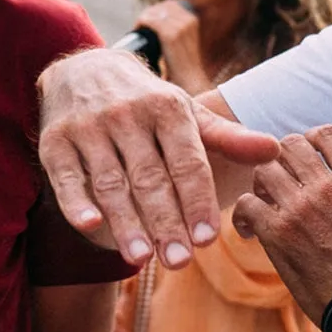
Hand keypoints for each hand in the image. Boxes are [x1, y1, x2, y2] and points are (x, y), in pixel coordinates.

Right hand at [38, 48, 280, 267]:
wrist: (85, 69)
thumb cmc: (149, 103)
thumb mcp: (188, 114)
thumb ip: (229, 138)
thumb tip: (276, 150)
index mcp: (168, 110)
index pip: (188, 162)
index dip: (198, 201)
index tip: (208, 238)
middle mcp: (128, 116)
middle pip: (150, 178)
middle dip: (166, 222)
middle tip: (180, 261)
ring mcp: (89, 128)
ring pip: (111, 183)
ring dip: (126, 222)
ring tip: (142, 258)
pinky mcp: (55, 142)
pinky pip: (65, 177)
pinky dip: (76, 203)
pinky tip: (91, 228)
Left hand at [137, 0, 206, 93]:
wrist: (189, 80)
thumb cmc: (182, 64)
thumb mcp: (184, 40)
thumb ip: (176, 28)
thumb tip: (157, 19)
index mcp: (192, 18)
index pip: (170, 4)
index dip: (156, 10)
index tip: (149, 21)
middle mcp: (188, 20)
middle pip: (161, 6)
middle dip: (149, 13)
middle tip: (142, 26)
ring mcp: (180, 27)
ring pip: (153, 12)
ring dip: (143, 19)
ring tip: (139, 29)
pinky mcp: (170, 35)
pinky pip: (150, 21)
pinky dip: (141, 24)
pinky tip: (138, 30)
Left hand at [233, 125, 331, 329]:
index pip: (327, 133)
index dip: (310, 140)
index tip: (306, 155)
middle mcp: (329, 184)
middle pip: (290, 146)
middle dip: (281, 160)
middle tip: (281, 182)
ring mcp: (301, 206)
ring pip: (264, 170)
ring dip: (261, 185)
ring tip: (265, 204)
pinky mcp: (278, 232)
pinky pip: (246, 204)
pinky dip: (242, 215)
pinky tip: (249, 230)